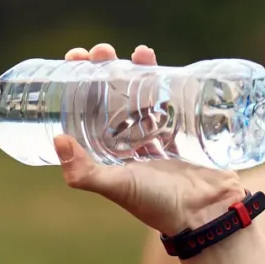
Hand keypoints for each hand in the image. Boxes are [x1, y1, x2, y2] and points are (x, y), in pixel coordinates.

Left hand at [54, 43, 247, 237]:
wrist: (206, 213)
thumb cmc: (158, 204)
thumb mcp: (118, 187)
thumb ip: (86, 171)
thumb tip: (58, 138)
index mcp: (108, 154)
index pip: (87, 112)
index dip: (77, 86)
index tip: (73, 60)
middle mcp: (128, 143)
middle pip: (111, 98)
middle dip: (104, 70)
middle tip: (101, 51)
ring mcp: (155, 135)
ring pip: (139, 95)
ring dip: (132, 70)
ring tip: (134, 52)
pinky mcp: (181, 131)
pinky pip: (168, 99)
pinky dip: (161, 78)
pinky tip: (152, 59)